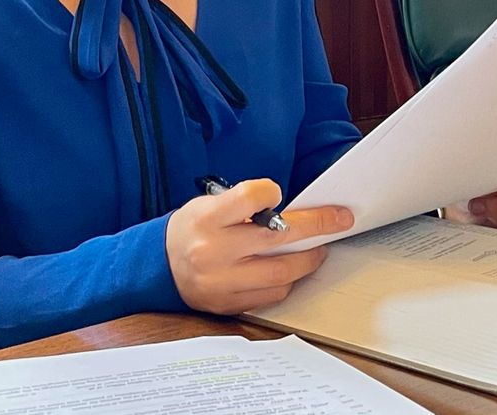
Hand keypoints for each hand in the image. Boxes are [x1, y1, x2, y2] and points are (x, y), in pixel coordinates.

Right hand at [166, 178, 352, 314]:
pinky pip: (269, 295)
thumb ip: (245, 205)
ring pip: (280, 273)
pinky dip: (286, 281)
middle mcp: (213, 251)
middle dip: (316, 227)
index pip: (251, 197)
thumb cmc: (191, 228)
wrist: (158, 265)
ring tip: (318, 249)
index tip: (279, 193)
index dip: (270, 192)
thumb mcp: (208, 203)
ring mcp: (221, 282)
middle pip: (278, 238)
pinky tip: (292, 270)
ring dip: (307, 260)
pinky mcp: (227, 304)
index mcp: (207, 219)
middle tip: (338, 220)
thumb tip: (291, 208)